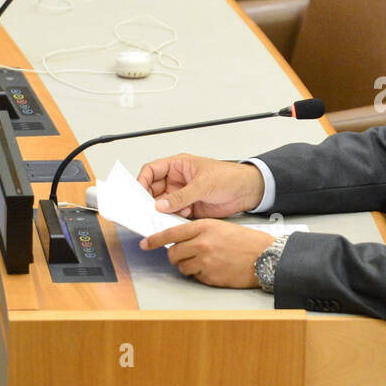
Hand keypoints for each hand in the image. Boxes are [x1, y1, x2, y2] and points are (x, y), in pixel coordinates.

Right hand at [136, 153, 263, 218]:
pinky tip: (178, 220)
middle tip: (146, 211)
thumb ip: (181, 196)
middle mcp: (178, 180)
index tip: (138, 194)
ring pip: (163, 204)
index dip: (142, 181)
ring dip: (162, 212)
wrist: (247, 192)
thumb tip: (161, 204)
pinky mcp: (189, 208)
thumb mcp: (203, 184)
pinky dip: (173, 219)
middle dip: (149, 200)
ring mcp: (183, 194)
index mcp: (178, 166)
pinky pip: (174, 214)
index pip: (151, 171)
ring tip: (162, 217)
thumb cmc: (230, 177)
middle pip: (153, 190)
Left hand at [140, 219, 274, 287]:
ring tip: (205, 262)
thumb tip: (180, 240)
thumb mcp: (221, 227)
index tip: (146, 243)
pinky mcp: (210, 276)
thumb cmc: (246, 242)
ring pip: (182, 267)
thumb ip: (199, 232)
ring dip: (188, 267)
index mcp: (205, 227)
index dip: (155, 239)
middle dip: (175, 256)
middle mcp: (203, 244)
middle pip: (173, 253)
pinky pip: (195, 277)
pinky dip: (201, 275)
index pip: (171, 233)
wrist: (265, 257)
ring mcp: (206, 261)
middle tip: (184, 256)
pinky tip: (214, 269)